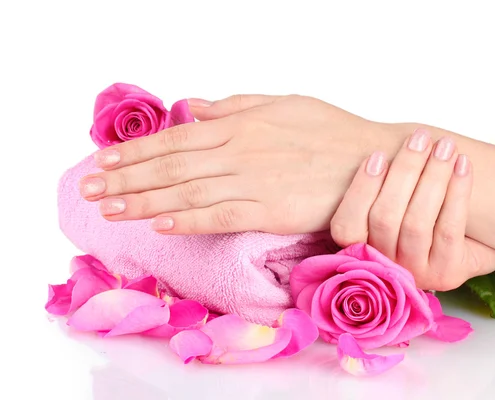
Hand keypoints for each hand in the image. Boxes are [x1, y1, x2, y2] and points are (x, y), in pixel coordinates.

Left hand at [79, 95, 403, 233]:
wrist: (373, 160)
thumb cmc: (331, 131)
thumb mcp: (282, 103)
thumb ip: (234, 106)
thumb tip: (192, 107)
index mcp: (239, 125)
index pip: (174, 139)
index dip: (135, 151)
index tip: (104, 160)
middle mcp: (238, 152)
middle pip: (171, 165)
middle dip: (126, 177)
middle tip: (90, 188)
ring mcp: (252, 182)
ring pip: (186, 192)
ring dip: (144, 200)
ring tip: (110, 208)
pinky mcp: (270, 210)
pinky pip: (220, 216)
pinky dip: (188, 220)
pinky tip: (160, 225)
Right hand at [330, 129, 494, 289]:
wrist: (477, 246)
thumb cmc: (428, 217)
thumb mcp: (396, 205)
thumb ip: (381, 186)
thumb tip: (373, 150)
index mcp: (361, 250)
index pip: (345, 226)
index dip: (360, 190)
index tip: (377, 154)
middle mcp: (384, 265)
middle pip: (385, 218)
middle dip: (404, 171)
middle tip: (420, 137)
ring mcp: (415, 273)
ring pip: (416, 222)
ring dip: (432, 176)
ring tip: (445, 146)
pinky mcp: (447, 274)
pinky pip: (448, 228)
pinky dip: (457, 192)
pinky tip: (462, 164)